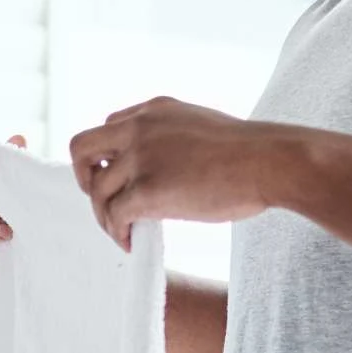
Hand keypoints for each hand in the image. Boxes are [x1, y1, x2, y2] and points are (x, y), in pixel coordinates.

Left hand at [67, 98, 282, 249]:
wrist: (270, 161)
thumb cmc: (250, 152)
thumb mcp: (202, 126)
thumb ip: (174, 137)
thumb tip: (165, 169)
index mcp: (154, 110)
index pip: (108, 127)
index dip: (109, 157)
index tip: (121, 179)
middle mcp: (140, 127)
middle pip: (82, 148)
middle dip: (85, 178)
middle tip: (103, 202)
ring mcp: (141, 157)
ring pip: (97, 190)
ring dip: (105, 216)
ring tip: (123, 232)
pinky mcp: (148, 189)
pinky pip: (115, 214)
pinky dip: (117, 232)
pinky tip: (132, 242)